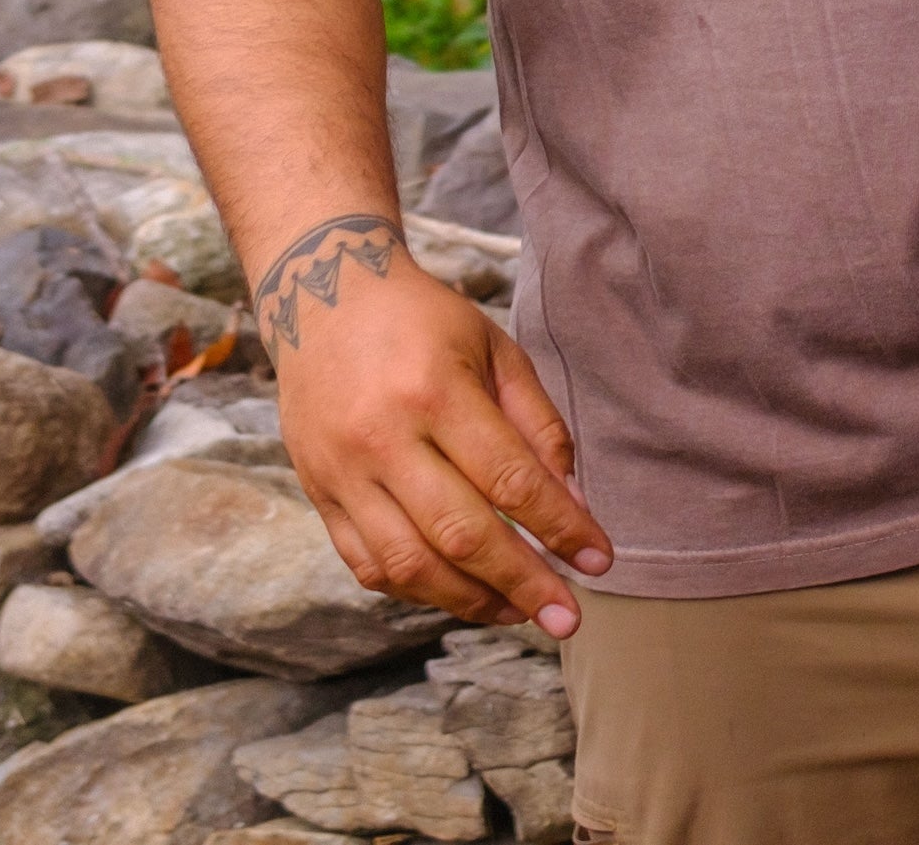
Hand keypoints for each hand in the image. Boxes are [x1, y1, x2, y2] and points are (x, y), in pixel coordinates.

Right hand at [259, 212, 615, 635]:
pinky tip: (460, 593)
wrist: (320, 298)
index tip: (600, 559)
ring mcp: (343, 473)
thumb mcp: (495, 348)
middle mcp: (383, 438)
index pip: (510, 479)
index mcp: (435, 391)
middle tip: (569, 618)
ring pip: (411, 564)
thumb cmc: (423, 322)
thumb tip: (572, 502)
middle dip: (524, 583)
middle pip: (461, 534)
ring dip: (472, 602)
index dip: (561, 526)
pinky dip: (418, 591)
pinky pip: (369, 566)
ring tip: (520, 613)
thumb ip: (537, 424)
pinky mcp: (318, 494)